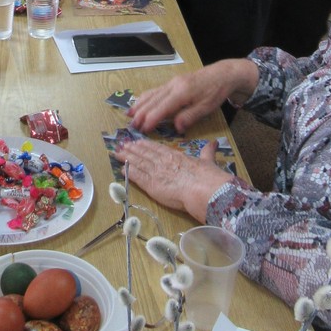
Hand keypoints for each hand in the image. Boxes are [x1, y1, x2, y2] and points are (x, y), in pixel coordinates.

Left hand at [115, 137, 233, 221]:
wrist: (203, 189)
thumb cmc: (208, 177)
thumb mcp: (208, 161)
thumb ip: (207, 152)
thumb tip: (213, 143)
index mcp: (175, 156)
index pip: (157, 148)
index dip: (146, 145)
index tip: (137, 141)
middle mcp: (163, 162)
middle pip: (144, 153)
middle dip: (132, 149)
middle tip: (123, 144)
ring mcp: (155, 172)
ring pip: (138, 162)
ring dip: (127, 157)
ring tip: (117, 152)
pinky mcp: (150, 185)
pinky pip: (136, 176)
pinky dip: (127, 170)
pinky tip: (121, 166)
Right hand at [129, 59, 253, 133]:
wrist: (222, 74)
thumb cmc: (215, 92)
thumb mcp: (206, 107)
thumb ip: (190, 117)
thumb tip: (176, 128)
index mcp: (181, 93)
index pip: (161, 108)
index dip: (151, 120)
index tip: (143, 130)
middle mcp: (172, 86)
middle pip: (152, 101)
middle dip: (141, 114)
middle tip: (131, 126)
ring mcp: (171, 82)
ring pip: (151, 94)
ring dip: (139, 105)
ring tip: (129, 115)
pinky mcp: (173, 82)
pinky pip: (155, 90)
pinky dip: (145, 97)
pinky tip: (139, 102)